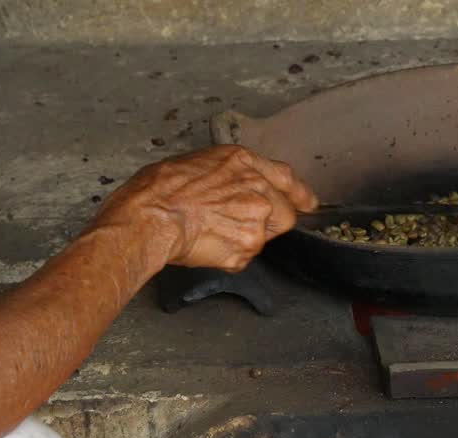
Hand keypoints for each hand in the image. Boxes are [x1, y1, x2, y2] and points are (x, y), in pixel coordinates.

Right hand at [88, 145, 317, 271]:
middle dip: (267, 222)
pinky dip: (228, 255)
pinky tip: (206, 244)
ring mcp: (256, 221)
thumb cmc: (160, 189)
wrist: (150, 216)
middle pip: (284, 214)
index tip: (307, 202)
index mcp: (243, 163)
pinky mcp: (247, 248)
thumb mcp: (199, 162)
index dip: (298, 193)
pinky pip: (245, 256)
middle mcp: (258, 190)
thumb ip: (231, 173)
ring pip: (264, 237)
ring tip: (213, 231)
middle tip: (234, 222)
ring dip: (245, 238)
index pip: (285, 178)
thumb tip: (238, 185)